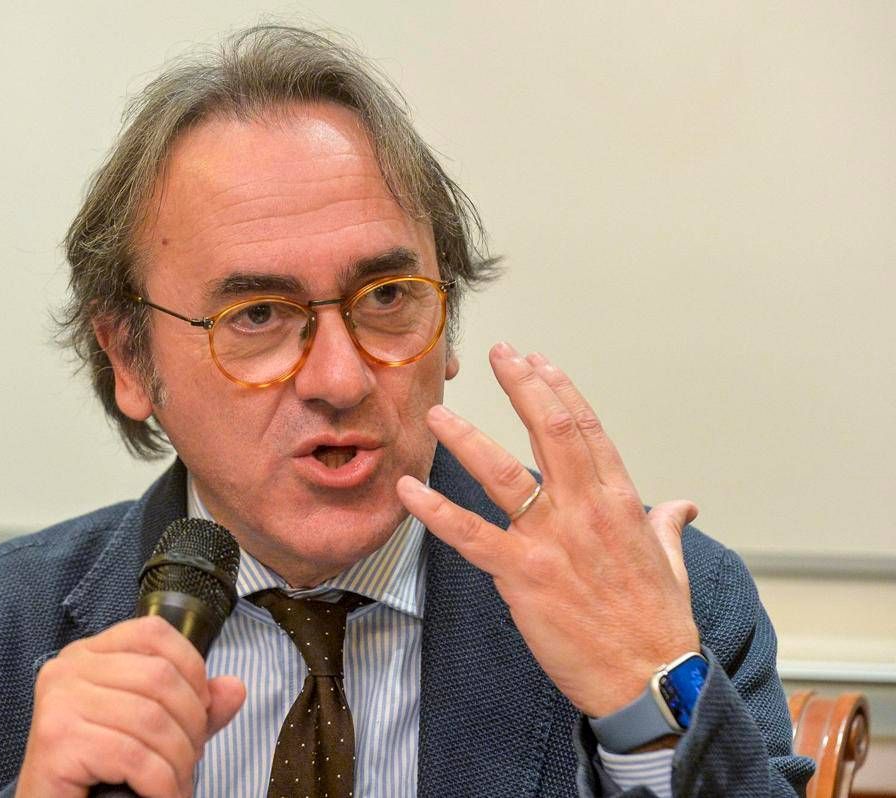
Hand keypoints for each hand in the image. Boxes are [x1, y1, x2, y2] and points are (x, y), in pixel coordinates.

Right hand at [15, 615, 245, 797]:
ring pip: (151, 719)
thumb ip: (191, 707)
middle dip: (191, 725)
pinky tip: (161, 794)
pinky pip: (133, 756)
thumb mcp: (151, 730)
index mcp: (89, 654)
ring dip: (178, 761)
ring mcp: (59, 701)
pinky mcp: (57, 740)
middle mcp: (68, 668)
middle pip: (159, 677)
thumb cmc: (97, 770)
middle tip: (189, 758)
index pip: (154, 633)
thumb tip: (235, 688)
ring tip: (175, 782)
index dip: (192, 669)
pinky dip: (161, 783)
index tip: (201, 708)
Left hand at [396, 342, 699, 716]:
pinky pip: (470, 534)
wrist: (650, 682)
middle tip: (497, 354)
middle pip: (550, 431)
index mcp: (621, 503)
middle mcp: (586, 511)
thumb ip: (667, 527)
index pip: (587, 430)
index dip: (559, 390)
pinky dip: (435, 510)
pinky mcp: (522, 575)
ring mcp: (551, 541)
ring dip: (466, 438)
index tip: (537, 362)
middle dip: (522, 387)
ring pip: (502, 474)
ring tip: (437, 413)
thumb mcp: (672, 566)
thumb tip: (681, 505)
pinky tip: (409, 489)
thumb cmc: (658, 626)